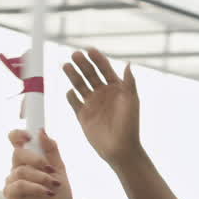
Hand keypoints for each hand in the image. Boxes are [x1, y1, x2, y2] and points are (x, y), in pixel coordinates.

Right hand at [4, 129, 72, 198]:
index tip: (30, 135)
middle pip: (18, 153)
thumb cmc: (59, 192)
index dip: (18, 134)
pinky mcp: (10, 194)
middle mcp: (17, 168)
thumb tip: (41, 131)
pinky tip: (48, 193)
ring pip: (21, 170)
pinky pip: (20, 185)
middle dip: (36, 159)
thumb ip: (51, 150)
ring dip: (41, 177)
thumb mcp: (59, 168)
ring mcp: (12, 181)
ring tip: (54, 185)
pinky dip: (36, 187)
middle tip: (50, 168)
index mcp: (28, 159)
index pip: (15, 140)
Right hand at [64, 48, 143, 167]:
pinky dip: (70, 95)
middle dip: (83, 63)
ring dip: (73, 75)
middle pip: (90, 74)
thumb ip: (129, 83)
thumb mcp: (132, 101)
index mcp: (117, 88)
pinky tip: (70, 91)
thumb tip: (128, 63)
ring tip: (66, 65)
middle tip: (75, 54)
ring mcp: (92, 103)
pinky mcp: (82, 114)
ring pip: (79, 84)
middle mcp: (103, 93)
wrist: (121, 148)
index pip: (105, 69)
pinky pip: (73, 101)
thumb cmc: (130, 125)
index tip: (90, 50)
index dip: (98, 59)